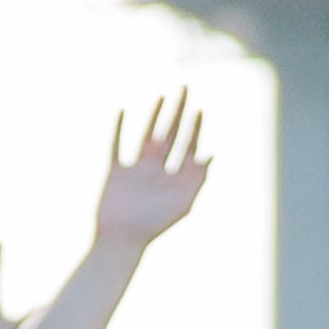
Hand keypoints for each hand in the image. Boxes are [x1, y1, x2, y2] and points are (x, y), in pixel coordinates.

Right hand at [88, 94, 211, 253]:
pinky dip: (119, 128)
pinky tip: (123, 111)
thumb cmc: (154, 226)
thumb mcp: (183, 203)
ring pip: (147, 136)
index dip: (196, 128)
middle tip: (186, 88)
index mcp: (175, 179)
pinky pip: (118, 145)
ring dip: (155, 116)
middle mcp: (158, 171)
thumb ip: (198, 179)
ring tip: (163, 96)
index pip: (189, 147)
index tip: (200, 109)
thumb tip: (212, 155)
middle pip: (171, 135)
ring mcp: (137, 170)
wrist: (122, 240)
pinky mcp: (116, 172)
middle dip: (180, 113)